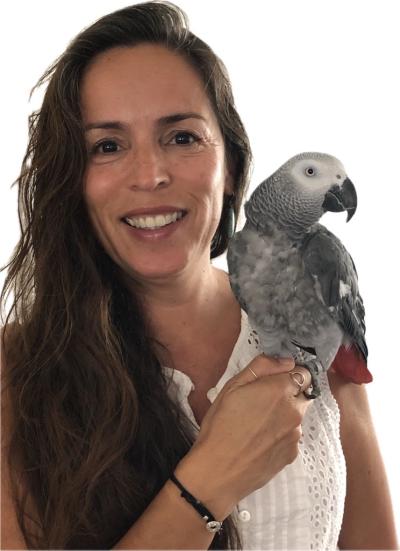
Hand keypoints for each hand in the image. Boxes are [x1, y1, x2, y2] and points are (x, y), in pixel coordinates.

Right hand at [176, 355, 312, 518]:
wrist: (218, 471)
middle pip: (303, 393)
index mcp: (280, 390)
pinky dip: (281, 434)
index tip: (275, 380)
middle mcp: (295, 411)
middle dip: (288, 393)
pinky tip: (260, 440)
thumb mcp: (232, 386)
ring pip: (297, 415)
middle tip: (262, 402)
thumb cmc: (220, 425)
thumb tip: (286, 361)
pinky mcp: (293, 454)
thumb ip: (262, 367)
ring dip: (284, 414)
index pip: (304, 373)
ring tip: (258, 424)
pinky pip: (292, 436)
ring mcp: (295, 434)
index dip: (290, 374)